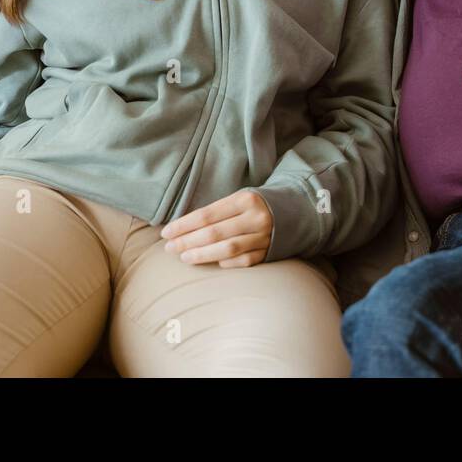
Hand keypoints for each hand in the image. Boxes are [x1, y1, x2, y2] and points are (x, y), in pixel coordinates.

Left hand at [158, 190, 273, 266]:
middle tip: (169, 248)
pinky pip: (244, 261)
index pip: (207, 215)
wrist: (295, 210)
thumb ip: (215, 212)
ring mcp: (264, 237)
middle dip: (187, 241)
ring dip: (202, 255)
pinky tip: (214, 262)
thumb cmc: (255, 205)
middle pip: (214, 233)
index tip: (166, 233)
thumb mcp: (238, 199)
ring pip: (227, 249)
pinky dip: (227, 263)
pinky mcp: (269, 253)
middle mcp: (255, 218)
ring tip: (185, 257)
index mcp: (245, 199)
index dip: (183, 225)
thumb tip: (181, 229)